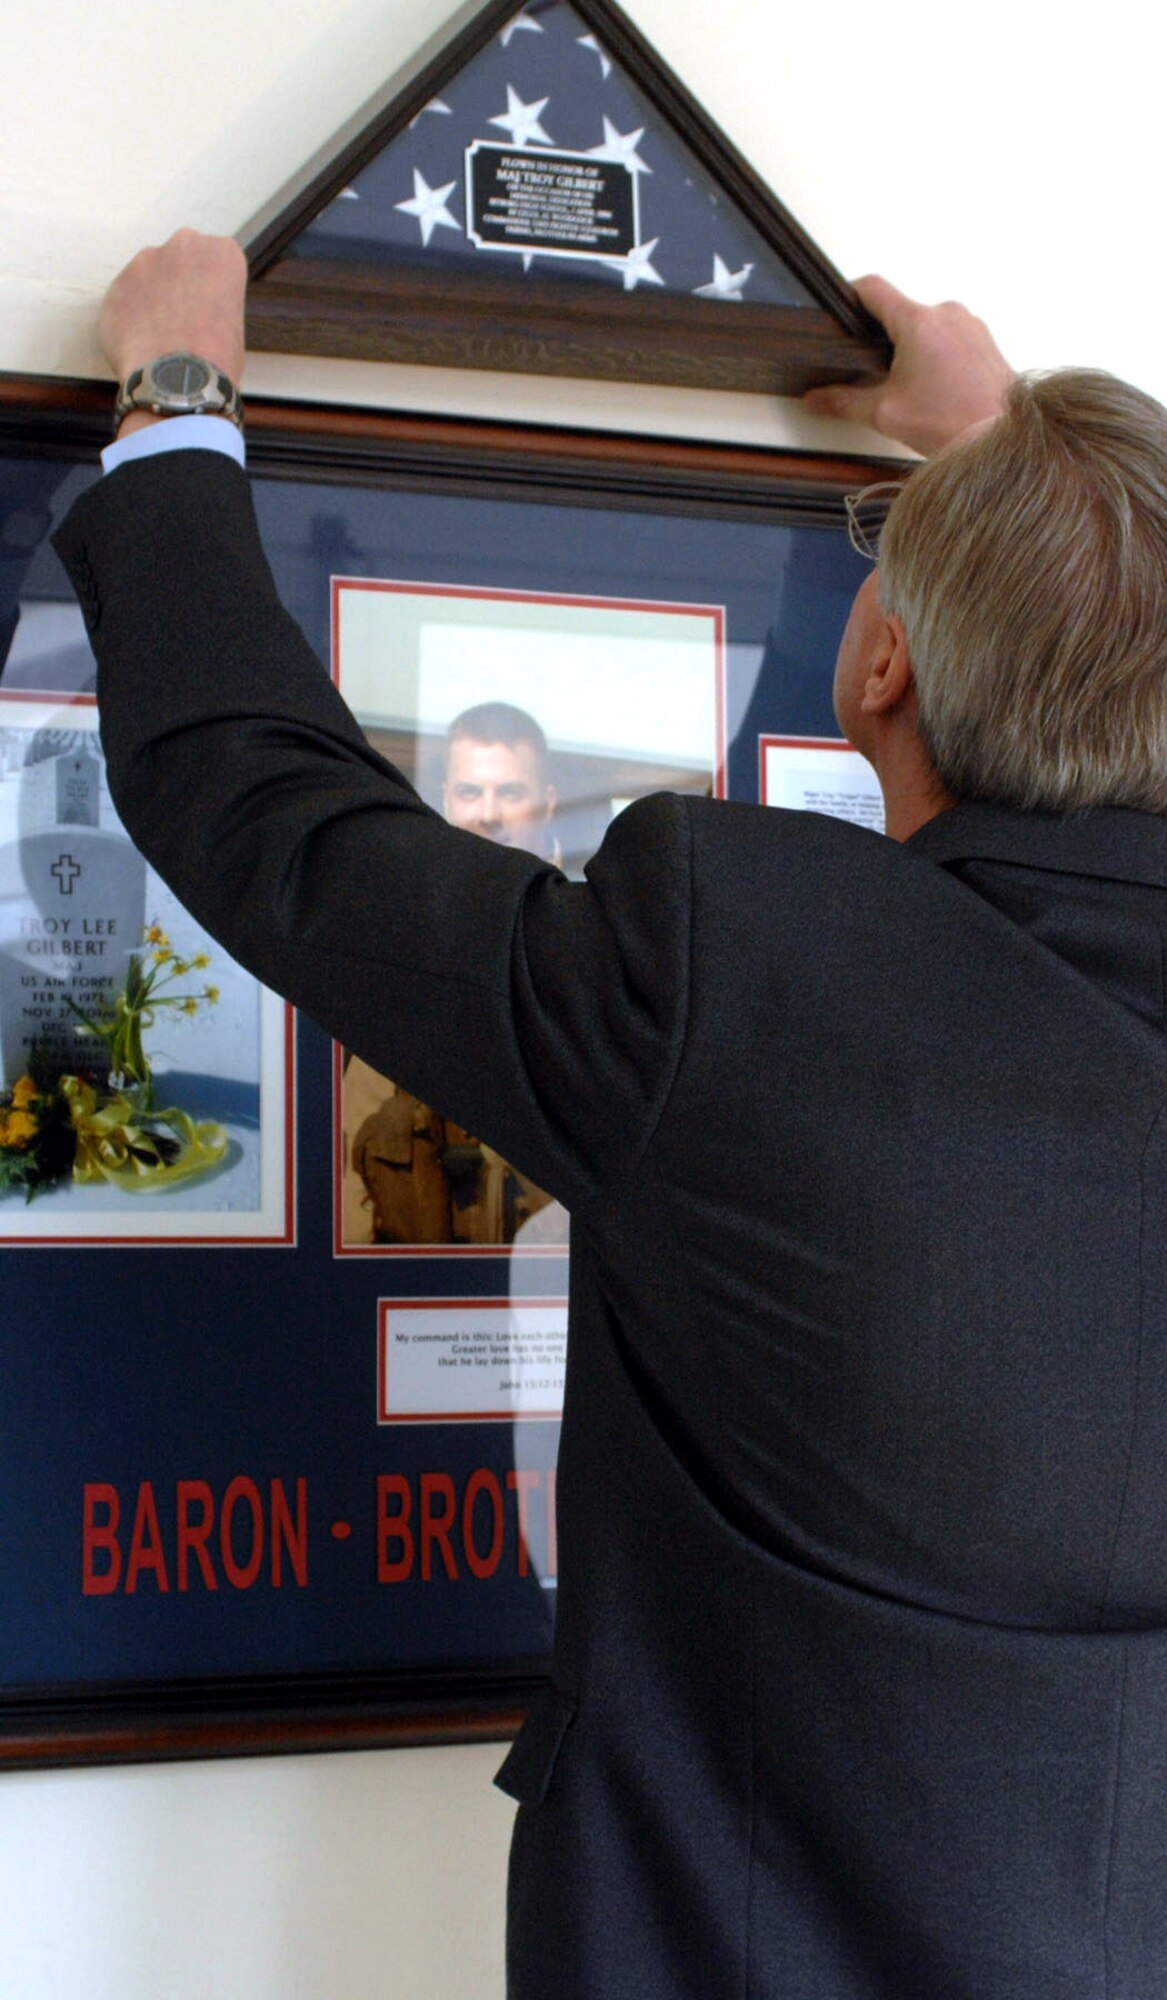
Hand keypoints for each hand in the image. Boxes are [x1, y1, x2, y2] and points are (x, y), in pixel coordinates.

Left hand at [100, 229, 247, 432]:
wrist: (181, 381)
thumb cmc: (216, 359)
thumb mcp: (233, 322)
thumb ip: (212, 300)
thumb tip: (193, 309)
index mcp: (221, 253)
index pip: (215, 260)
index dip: (210, 289)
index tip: (208, 308)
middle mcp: (183, 245)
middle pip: (179, 260)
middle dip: (178, 284)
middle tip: (182, 320)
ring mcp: (144, 262)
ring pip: (148, 277)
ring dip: (151, 299)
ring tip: (159, 337)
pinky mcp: (117, 285)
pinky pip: (124, 300)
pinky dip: (130, 318)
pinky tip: (140, 344)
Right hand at [803, 276, 1014, 455]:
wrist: (1000, 438)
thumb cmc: (955, 423)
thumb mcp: (885, 414)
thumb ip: (843, 402)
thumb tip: (817, 399)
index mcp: (918, 322)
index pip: (873, 289)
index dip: (850, 296)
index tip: (842, 306)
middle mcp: (947, 314)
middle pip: (900, 313)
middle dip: (885, 340)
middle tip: (879, 375)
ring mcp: (970, 325)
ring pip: (927, 326)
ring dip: (914, 350)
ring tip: (914, 388)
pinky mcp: (984, 340)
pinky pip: (951, 337)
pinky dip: (938, 356)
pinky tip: (937, 388)